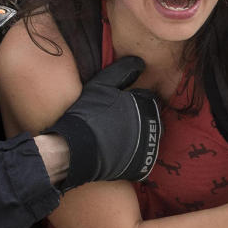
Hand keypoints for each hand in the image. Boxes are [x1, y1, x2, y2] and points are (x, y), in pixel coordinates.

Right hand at [46, 56, 160, 191]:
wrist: (75, 149)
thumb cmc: (87, 114)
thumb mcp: (102, 85)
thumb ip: (123, 70)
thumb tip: (140, 62)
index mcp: (145, 105)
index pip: (149, 99)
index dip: (134, 100)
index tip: (119, 106)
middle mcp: (152, 126)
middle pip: (152, 117)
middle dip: (140, 117)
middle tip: (118, 121)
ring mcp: (149, 147)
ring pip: (151, 137)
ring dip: (140, 135)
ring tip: (117, 136)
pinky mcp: (143, 166)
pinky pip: (147, 157)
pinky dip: (138, 154)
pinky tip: (121, 151)